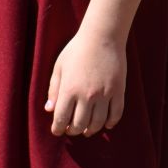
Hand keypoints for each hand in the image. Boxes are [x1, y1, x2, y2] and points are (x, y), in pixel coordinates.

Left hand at [46, 20, 128, 136]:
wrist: (102, 36)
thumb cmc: (77, 49)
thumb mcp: (60, 67)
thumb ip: (53, 89)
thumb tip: (49, 109)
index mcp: (69, 89)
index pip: (61, 119)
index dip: (58, 129)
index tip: (58, 130)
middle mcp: (86, 95)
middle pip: (79, 125)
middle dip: (73, 131)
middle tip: (72, 130)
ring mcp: (104, 94)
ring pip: (97, 123)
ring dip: (91, 130)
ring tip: (87, 130)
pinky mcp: (118, 91)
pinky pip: (116, 114)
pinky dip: (110, 123)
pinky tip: (106, 124)